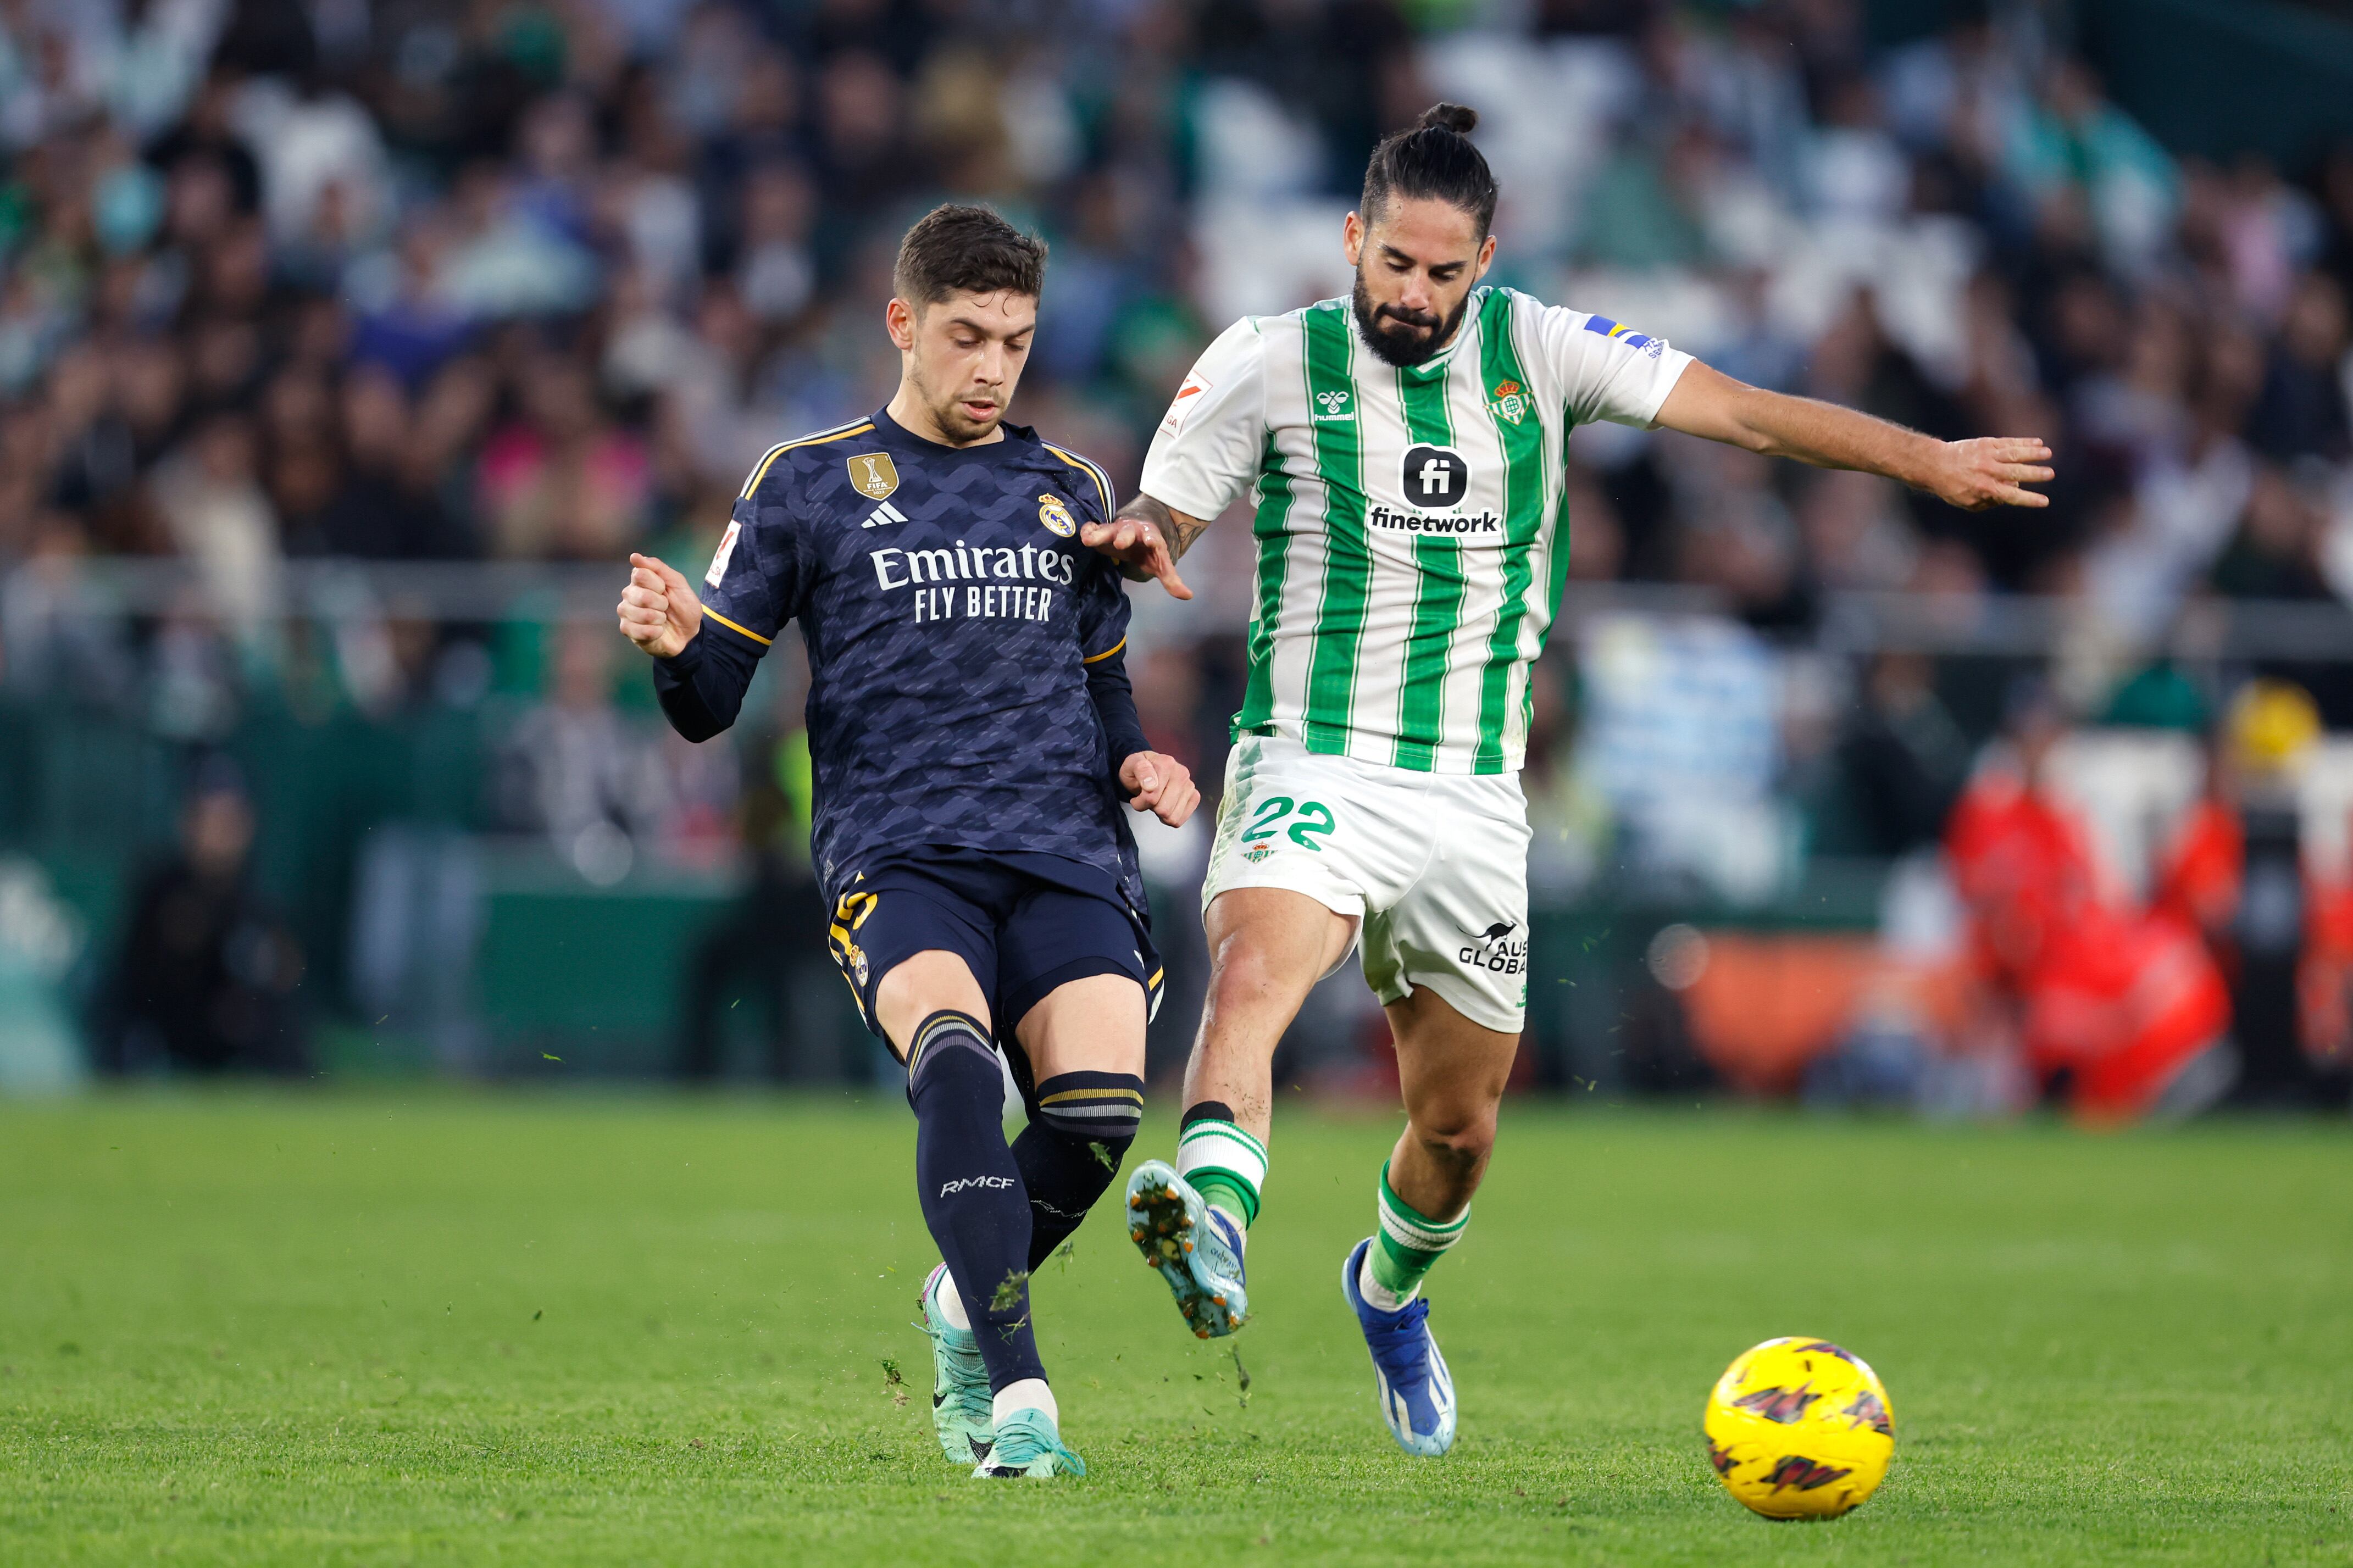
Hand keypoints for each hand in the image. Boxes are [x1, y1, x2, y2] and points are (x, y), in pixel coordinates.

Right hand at [616, 552, 701, 658]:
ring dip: (659, 618)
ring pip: (641, 614)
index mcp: (640, 579)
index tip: (665, 589)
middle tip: (665, 607)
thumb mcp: (678, 583)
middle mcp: (629, 594)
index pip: (640, 574)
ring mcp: (626, 612)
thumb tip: (634, 556)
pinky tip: (658, 631)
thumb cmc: (682, 607)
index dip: (658, 584)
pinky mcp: (627, 630)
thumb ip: (658, 568)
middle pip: (642, 595)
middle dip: (661, 604)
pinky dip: (655, 632)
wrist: (689, 633)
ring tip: (662, 619)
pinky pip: (640, 630)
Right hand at [1081, 515, 1192, 600]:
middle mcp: (1132, 531)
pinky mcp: (1102, 531)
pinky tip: (1082, 535)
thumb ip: (1171, 579)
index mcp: (1150, 537)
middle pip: (1128, 532)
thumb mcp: (1161, 563)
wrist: (1138, 527)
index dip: (1152, 539)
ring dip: (1099, 534)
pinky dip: (1088, 530)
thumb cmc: (1149, 549)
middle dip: (1124, 537)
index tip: (1152, 542)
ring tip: (1088, 539)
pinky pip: (1094, 527)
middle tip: (1119, 543)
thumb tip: (1188, 596)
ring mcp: (1116, 529)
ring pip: (1108, 529)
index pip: (1153, 538)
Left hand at [1119, 750, 1199, 827]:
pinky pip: (1180, 820)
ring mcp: (1189, 785)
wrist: (1146, 770)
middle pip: (1163, 810)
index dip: (1139, 802)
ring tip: (1156, 800)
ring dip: (1160, 813)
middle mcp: (1181, 773)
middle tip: (1147, 797)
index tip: (1137, 795)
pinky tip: (1165, 806)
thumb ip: (1141, 771)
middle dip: (1150, 808)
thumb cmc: (1138, 770)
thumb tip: (1151, 785)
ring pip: (1172, 817)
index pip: (1151, 797)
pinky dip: (1169, 818)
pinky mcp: (1194, 796)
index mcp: (1166, 763)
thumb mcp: (1130, 766)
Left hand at [1923, 437, 2053, 510]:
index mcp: (1985, 489)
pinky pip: (2008, 442)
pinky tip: (2038, 443)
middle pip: (2016, 473)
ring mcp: (1988, 456)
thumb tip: (2010, 495)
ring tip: (2048, 453)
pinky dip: (2024, 442)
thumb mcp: (1968, 502)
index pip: (2012, 496)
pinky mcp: (1987, 444)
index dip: (2029, 499)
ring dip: (2033, 453)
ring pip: (2014, 454)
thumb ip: (1989, 501)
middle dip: (2035, 474)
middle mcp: (1988, 472)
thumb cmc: (1953, 487)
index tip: (2045, 501)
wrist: (1936, 464)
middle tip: (2050, 474)